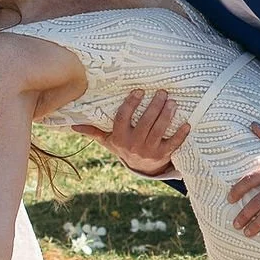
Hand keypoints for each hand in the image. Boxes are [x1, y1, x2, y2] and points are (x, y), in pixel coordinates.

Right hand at [72, 85, 189, 176]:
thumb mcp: (108, 140)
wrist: (140, 168)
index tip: (138, 91)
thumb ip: (94, 131)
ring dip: (167, 115)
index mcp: (119, 138)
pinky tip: (186, 123)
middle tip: (162, 92)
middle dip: (154, 106)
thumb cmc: (124, 147)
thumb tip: (73, 125)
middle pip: (145, 123)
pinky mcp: (163, 155)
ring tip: (173, 102)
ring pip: (159, 131)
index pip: (123, 118)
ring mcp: (149, 151)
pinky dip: (181, 134)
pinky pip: (173, 144)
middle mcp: (133, 145)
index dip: (131, 104)